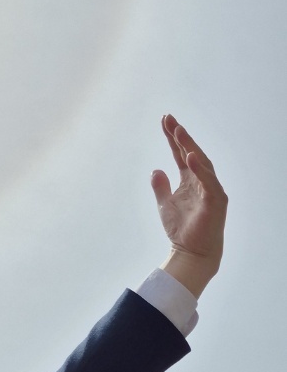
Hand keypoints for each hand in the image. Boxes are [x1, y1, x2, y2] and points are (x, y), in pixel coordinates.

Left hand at [150, 115, 226, 297]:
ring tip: (178, 131)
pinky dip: (199, 168)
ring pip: (201, 163)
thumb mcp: (164, 204)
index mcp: (190, 181)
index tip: (165, 121)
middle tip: (169, 119)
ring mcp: (211, 190)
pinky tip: (189, 155)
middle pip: (191, 153)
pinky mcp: (215, 201)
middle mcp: (202, 182)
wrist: (191, 253)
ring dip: (189, 146)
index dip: (173, 138)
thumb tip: (156, 169)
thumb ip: (160, 186)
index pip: (181, 154)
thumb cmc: (181, 230)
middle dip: (180, 136)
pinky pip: (208, 181)